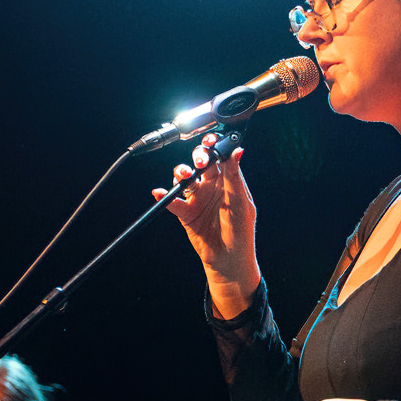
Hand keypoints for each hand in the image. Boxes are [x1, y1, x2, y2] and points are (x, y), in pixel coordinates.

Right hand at [154, 134, 260, 317]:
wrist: (229, 260)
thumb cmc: (240, 231)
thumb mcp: (241, 202)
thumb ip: (235, 176)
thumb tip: (238, 150)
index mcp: (228, 181)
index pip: (220, 156)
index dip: (214, 145)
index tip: (211, 139)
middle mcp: (211, 186)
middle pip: (199, 162)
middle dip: (198, 157)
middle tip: (200, 162)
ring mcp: (197, 198)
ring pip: (184, 177)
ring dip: (180, 172)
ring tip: (183, 176)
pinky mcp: (185, 213)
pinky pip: (172, 201)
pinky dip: (164, 196)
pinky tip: (159, 193)